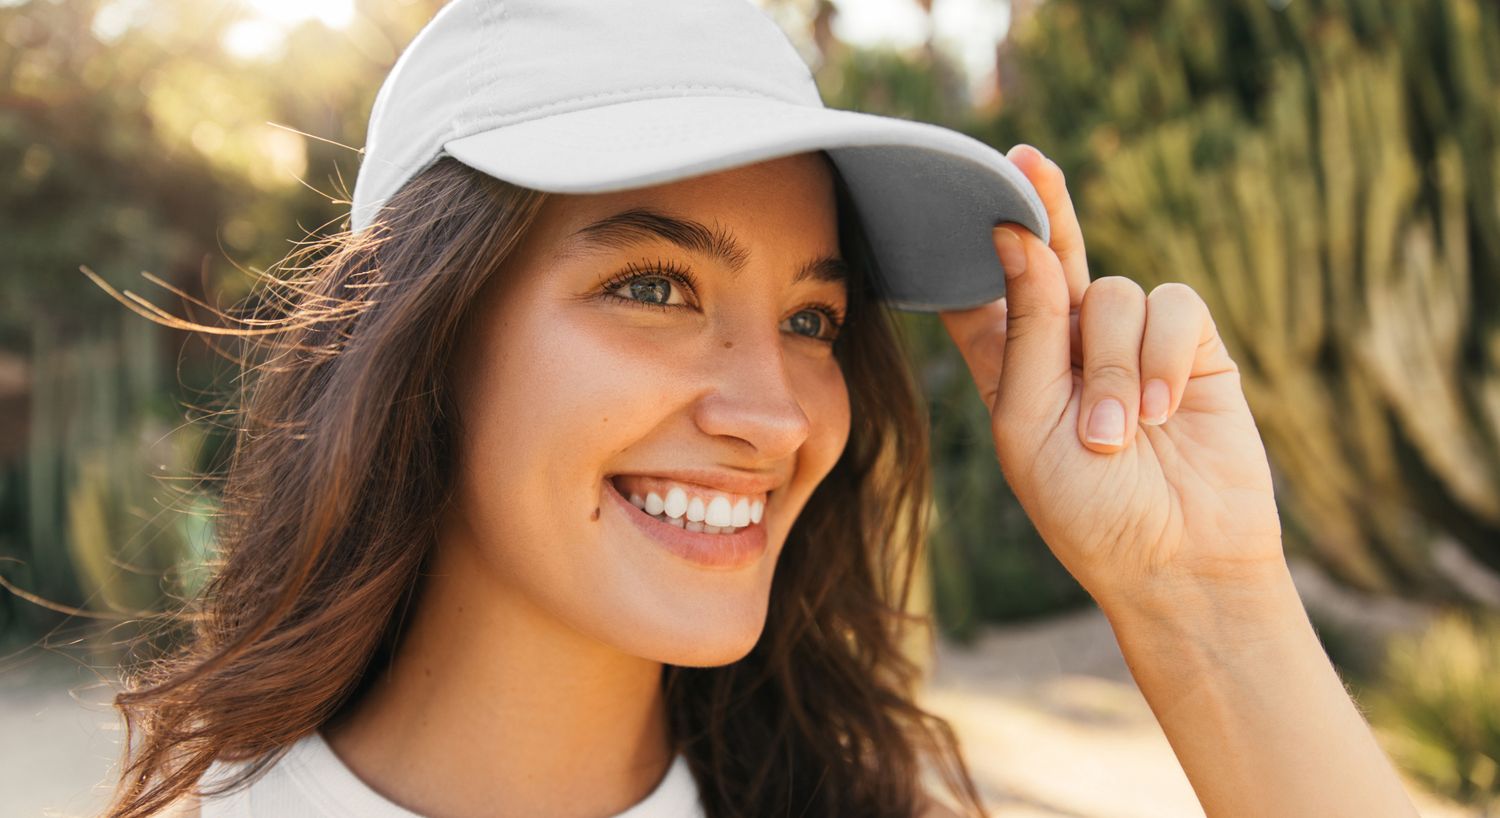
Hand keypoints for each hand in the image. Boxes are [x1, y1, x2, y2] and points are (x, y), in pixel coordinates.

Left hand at [938, 144, 1284, 608]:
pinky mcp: (1192, 347)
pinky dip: (1163, 357)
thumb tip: (1021, 234)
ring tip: (1118, 438)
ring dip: (1114, 369)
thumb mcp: (1030, 422)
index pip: (984, 296)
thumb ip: (1028, 329)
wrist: (1178, 563)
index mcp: (1011, 369)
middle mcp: (1068, 346)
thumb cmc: (1087, 511)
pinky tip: (1165, 410)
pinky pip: (1173, 306)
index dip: (973, 250)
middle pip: (1052, 257)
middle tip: (1027, 158)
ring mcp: (1131, 343)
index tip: (951, 199)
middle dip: (1044, 208)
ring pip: (1114, 295)